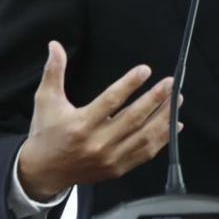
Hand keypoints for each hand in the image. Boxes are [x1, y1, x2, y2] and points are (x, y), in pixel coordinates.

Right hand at [17, 41, 180, 201]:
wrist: (43, 172)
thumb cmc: (46, 134)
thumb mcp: (45, 99)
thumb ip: (53, 71)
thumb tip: (55, 46)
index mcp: (81, 124)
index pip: (111, 101)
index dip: (129, 84)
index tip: (144, 70)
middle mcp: (97, 143)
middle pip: (134, 118)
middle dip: (155, 99)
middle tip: (170, 84)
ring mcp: (109, 158)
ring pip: (144, 137)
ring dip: (163, 117)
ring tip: (175, 100)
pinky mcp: (117, 169)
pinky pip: (145, 153)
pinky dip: (162, 139)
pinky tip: (173, 125)